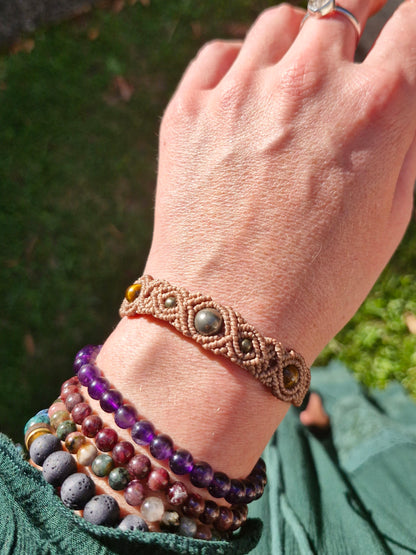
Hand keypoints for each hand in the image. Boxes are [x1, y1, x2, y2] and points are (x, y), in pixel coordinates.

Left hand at [147, 0, 415, 364]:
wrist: (227, 321)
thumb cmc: (320, 282)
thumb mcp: (393, 216)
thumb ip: (402, 137)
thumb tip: (397, 88)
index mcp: (378, 108)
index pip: (411, 21)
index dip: (410, 24)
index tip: (401, 35)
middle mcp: (310, 84)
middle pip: (343, 5)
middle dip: (358, 14)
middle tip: (352, 38)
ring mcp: (241, 92)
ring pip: (280, 24)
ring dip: (296, 43)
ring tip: (295, 83)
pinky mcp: (188, 111)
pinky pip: (220, 54)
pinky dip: (237, 65)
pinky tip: (245, 99)